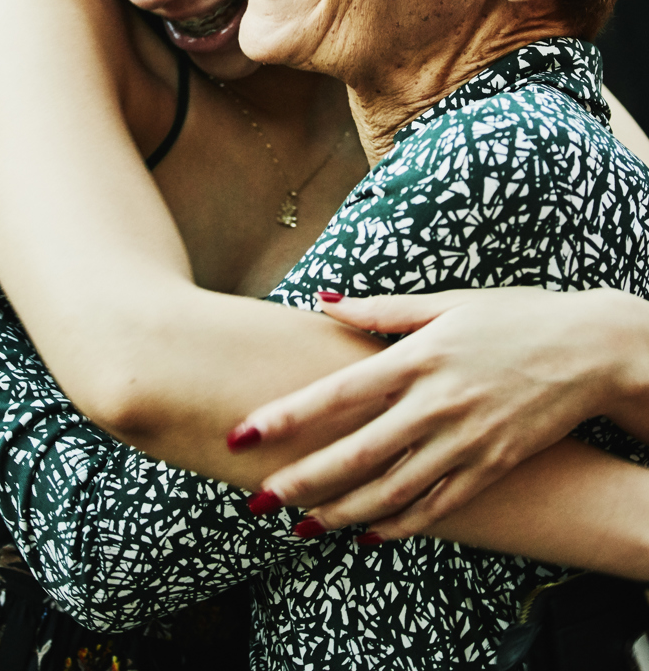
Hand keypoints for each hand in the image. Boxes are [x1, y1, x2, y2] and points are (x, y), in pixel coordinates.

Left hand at [232, 287, 634, 537]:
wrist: (589, 348)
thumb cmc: (514, 316)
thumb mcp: (447, 302)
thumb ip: (381, 310)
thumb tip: (324, 301)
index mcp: (418, 356)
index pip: (338, 392)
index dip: (287, 415)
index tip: (245, 433)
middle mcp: (436, 403)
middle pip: (356, 453)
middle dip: (303, 481)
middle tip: (257, 500)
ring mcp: (465, 440)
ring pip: (392, 490)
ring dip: (342, 513)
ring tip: (301, 528)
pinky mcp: (491, 465)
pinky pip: (438, 505)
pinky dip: (400, 523)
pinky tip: (369, 533)